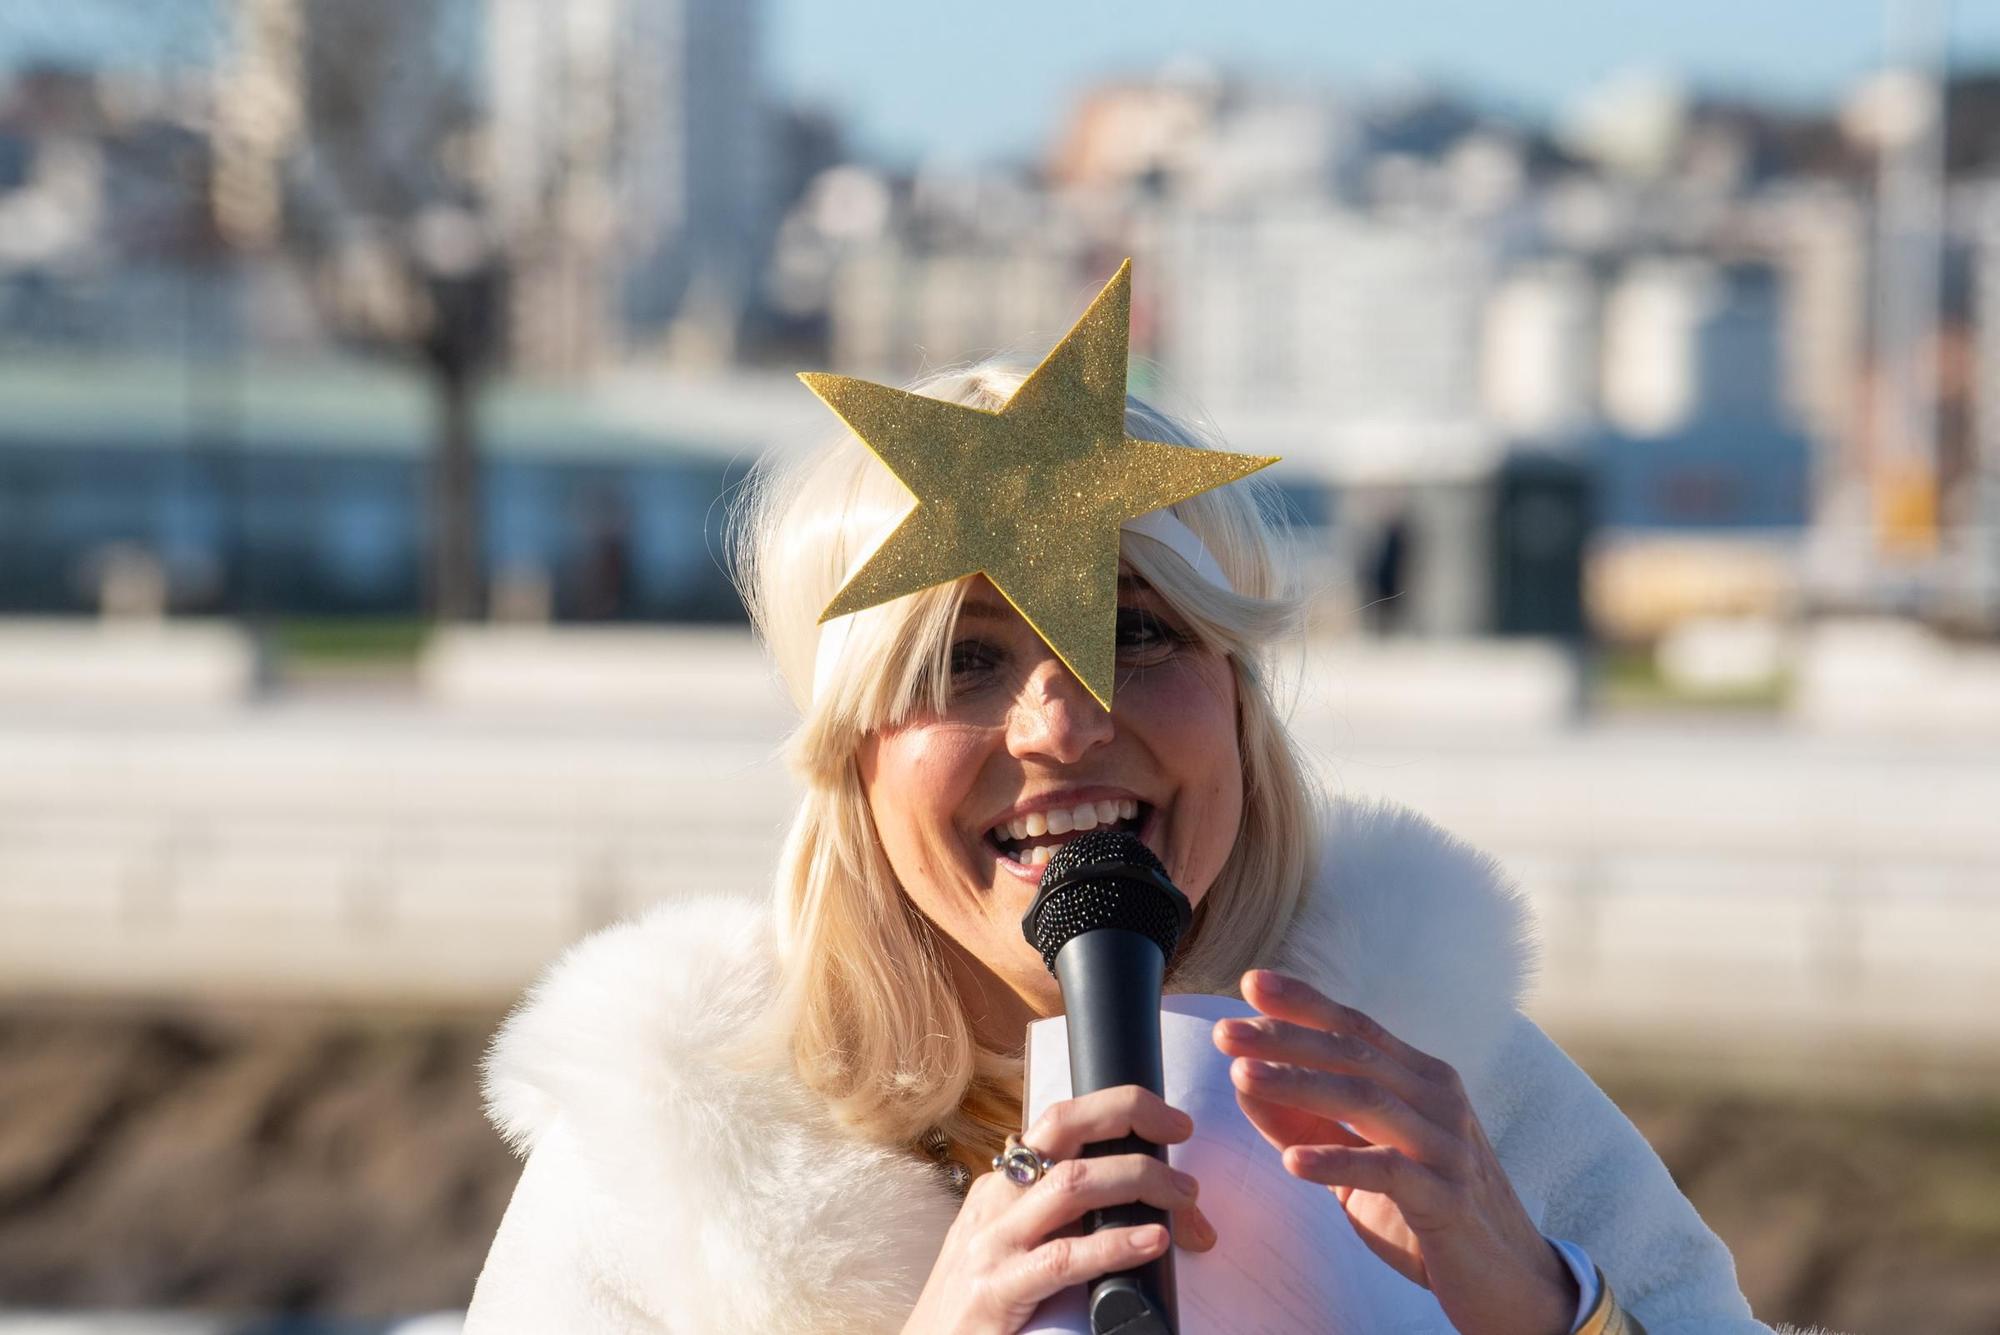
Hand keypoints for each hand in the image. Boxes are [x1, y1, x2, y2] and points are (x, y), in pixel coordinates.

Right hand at [899, 1085, 1216, 1334]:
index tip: (1170, 1121)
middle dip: (1130, 1116)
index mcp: (1003, 1183)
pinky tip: (1152, 1241)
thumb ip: (1062, 1218)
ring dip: (1139, 1179)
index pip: (1062, 1119)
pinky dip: (1116, 1244)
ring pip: (1072, 1184)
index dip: (1121, 1108)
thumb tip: (1143, 1204)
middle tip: (1182, 1134)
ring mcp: (994, 1244)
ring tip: (1184, 1196)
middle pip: (1063, 1127)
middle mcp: (996, 1200)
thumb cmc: (981, 1302)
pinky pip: (1065, 1258)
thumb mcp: (1013, 1242)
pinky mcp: (998, 1292)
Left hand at [1212, 969, 1577, 1334]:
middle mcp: (1439, 1100)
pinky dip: (1336, 1159)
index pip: (1357, 1027)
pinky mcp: (1449, 1198)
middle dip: (1285, 1038)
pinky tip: (1291, 1162)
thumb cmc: (1428, 1212)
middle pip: (1354, 1053)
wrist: (1509, 1281)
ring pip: (1366, 1099)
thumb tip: (1244, 1081)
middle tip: (1226, 1032)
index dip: (1305, 1003)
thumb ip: (1308, 1122)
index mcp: (1423, 1080)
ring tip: (1242, 1077)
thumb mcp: (1361, 1160)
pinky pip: (1387, 1170)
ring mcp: (1447, 1146)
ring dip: (1298, 1084)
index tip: (1251, 983)